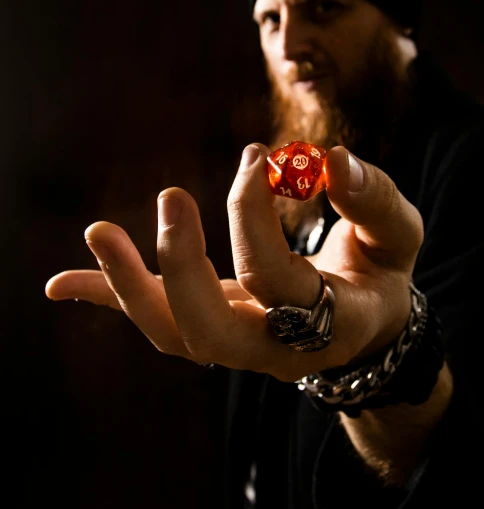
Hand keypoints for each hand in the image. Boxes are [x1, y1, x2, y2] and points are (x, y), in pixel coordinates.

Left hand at [46, 144, 422, 381]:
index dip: (256, 216)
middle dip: (181, 265)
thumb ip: (373, 199)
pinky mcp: (215, 326)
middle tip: (172, 197)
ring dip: (128, 287)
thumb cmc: (383, 272)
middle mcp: (276, 350)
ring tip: (97, 233)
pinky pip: (159, 319)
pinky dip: (112, 297)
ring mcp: (240, 344)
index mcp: (328, 324)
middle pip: (210, 330)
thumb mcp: (398, 234)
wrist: (368, 325)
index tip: (260, 158)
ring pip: (175, 334)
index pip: (276, 279)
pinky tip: (61, 284)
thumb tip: (331, 158)